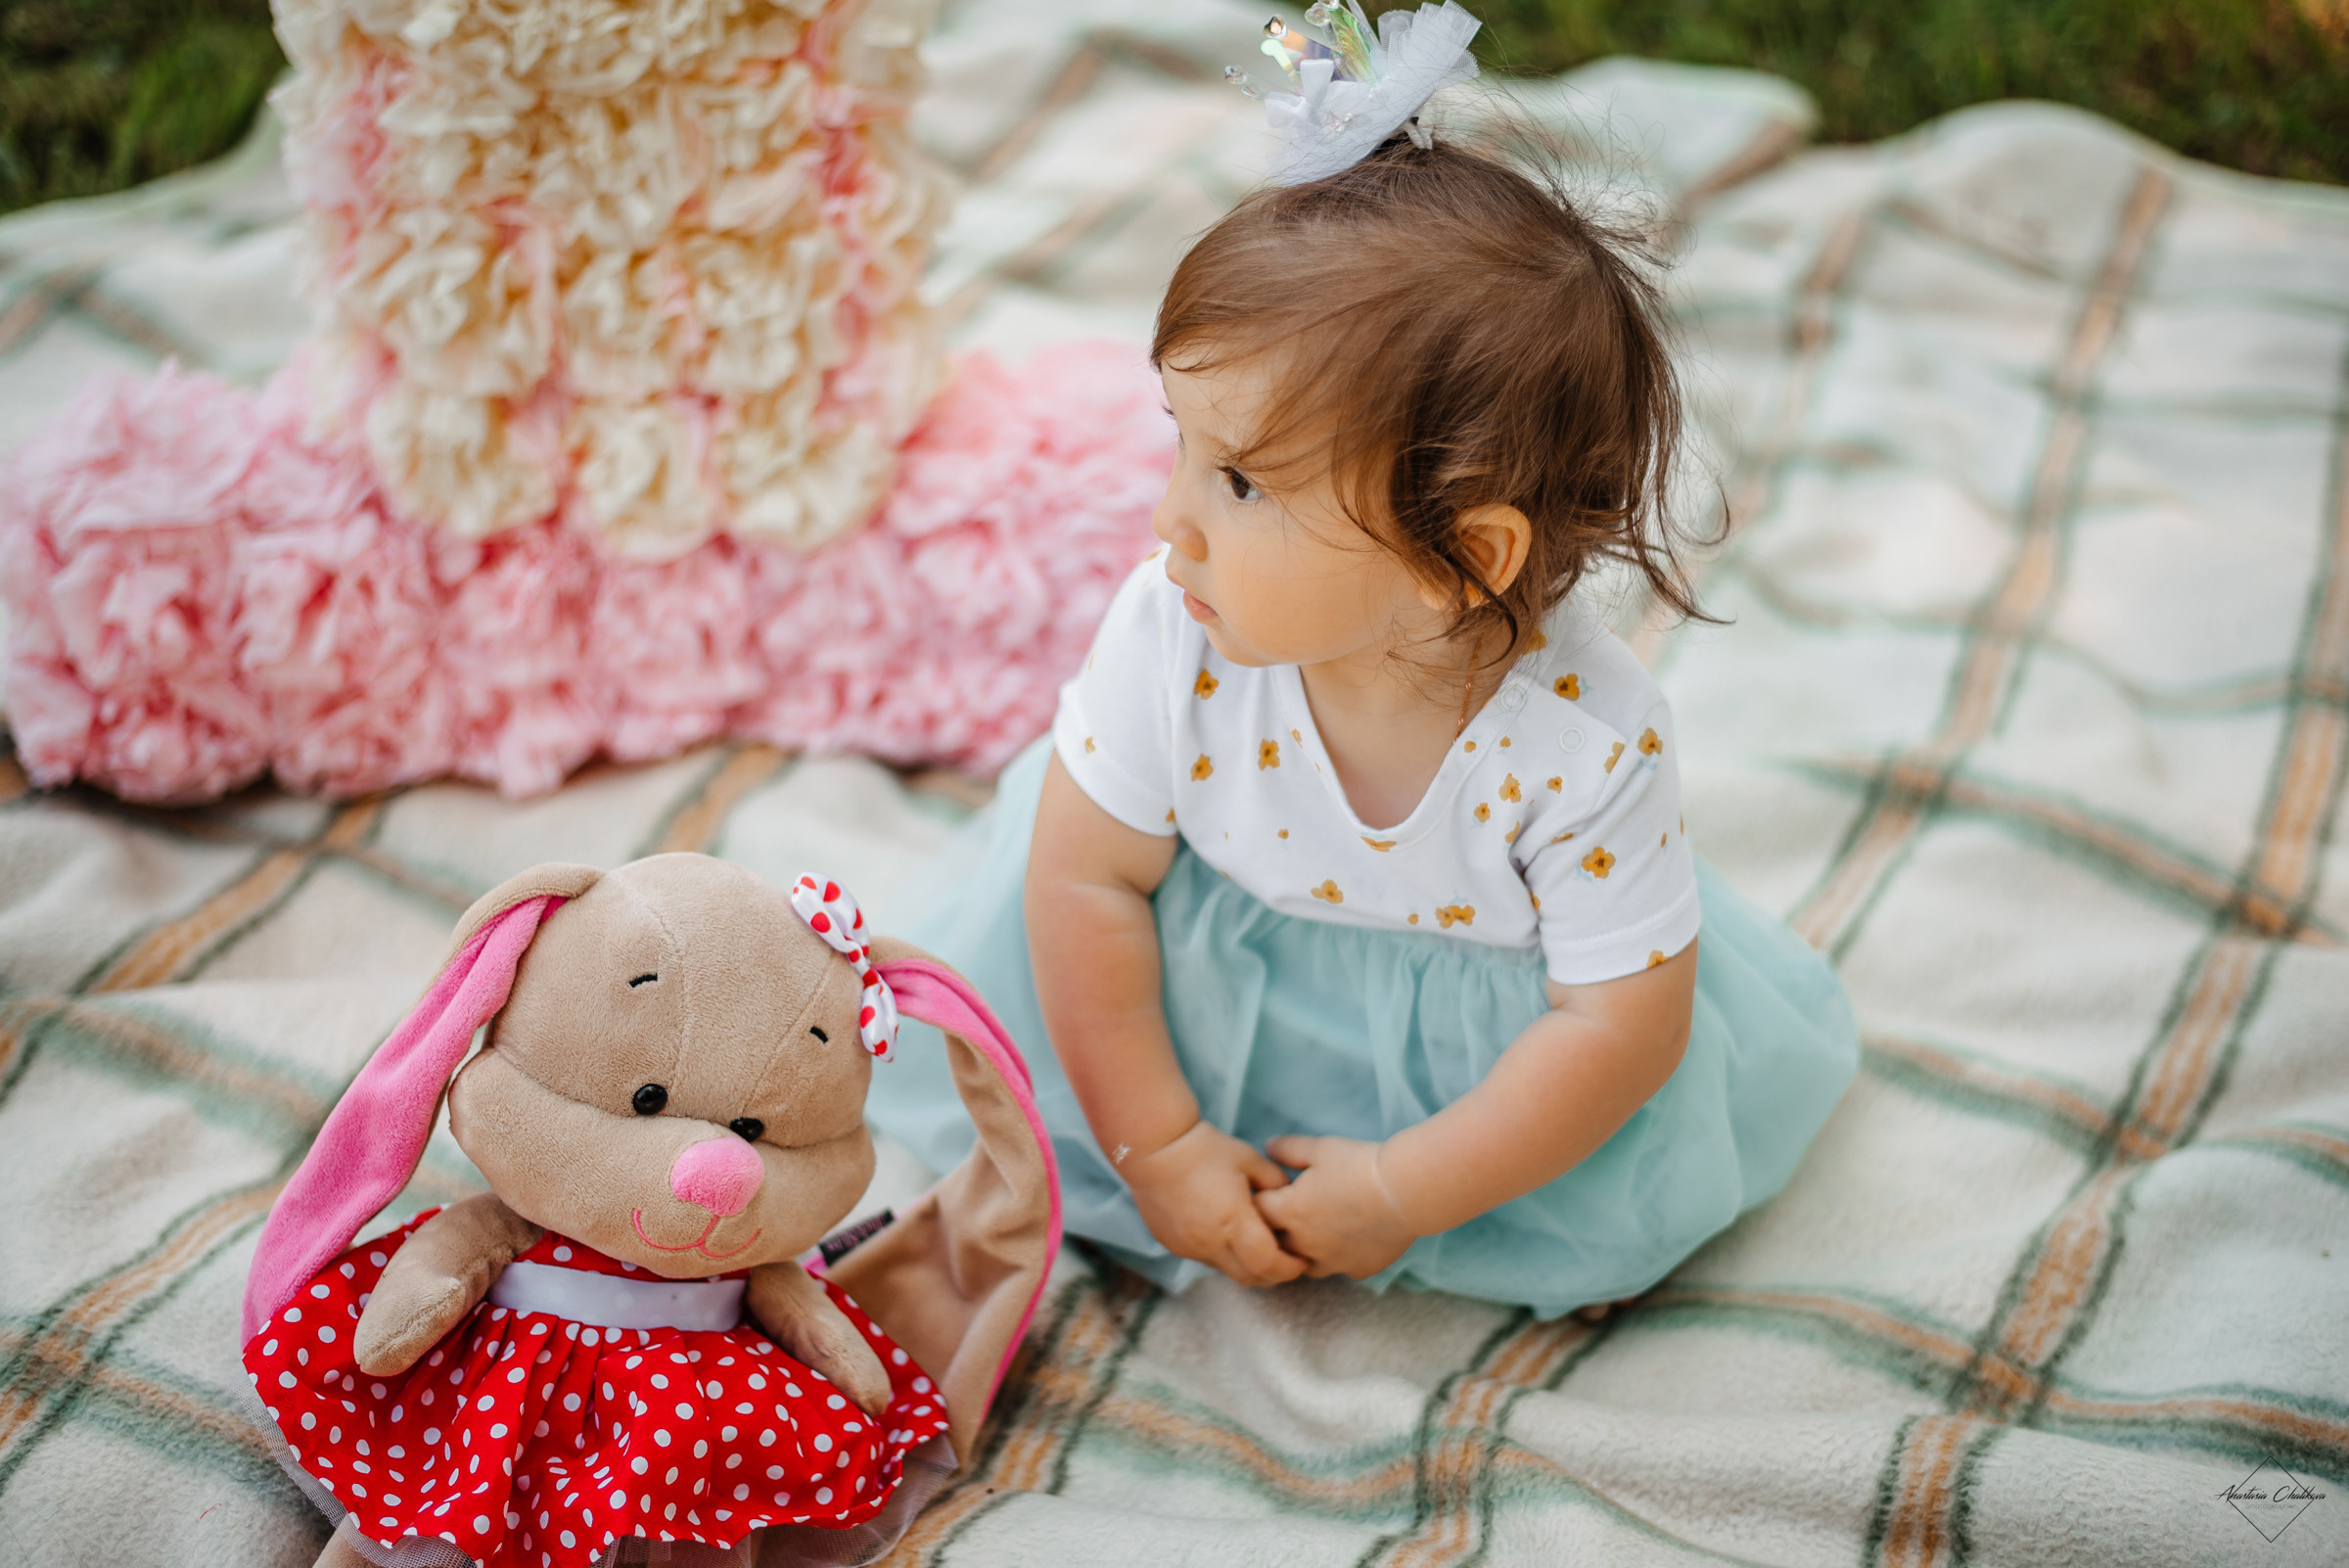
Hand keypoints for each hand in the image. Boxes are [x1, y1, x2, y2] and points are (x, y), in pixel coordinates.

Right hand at [1120, 1120, 1307, 1287]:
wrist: (1154, 1148)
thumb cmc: (1205, 1150)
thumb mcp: (1250, 1160)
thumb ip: (1275, 1182)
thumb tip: (1290, 1196)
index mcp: (1233, 1222)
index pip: (1269, 1264)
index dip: (1290, 1267)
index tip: (1301, 1259)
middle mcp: (1211, 1243)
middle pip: (1251, 1277)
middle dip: (1273, 1274)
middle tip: (1287, 1259)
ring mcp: (1189, 1247)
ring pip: (1227, 1270)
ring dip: (1246, 1264)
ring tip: (1256, 1243)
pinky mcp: (1173, 1245)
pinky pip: (1206, 1258)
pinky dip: (1223, 1253)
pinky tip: (1225, 1231)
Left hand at [1256, 1135, 1418, 1279]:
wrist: (1405, 1192)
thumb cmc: (1359, 1166)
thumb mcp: (1320, 1148)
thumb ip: (1288, 1149)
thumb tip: (1268, 1146)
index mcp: (1290, 1212)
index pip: (1257, 1211)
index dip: (1260, 1199)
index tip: (1269, 1190)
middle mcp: (1304, 1243)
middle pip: (1275, 1243)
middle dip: (1276, 1229)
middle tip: (1289, 1210)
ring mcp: (1331, 1262)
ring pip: (1304, 1263)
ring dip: (1304, 1249)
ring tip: (1317, 1230)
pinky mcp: (1357, 1269)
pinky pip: (1340, 1269)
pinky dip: (1339, 1257)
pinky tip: (1350, 1240)